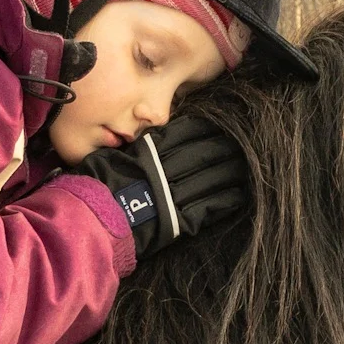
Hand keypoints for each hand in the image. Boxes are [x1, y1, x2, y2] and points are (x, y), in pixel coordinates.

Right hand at [78, 116, 249, 257]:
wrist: (92, 221)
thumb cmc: (94, 188)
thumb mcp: (110, 157)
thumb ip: (134, 148)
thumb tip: (147, 138)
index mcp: (150, 151)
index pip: (186, 132)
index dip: (207, 127)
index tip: (223, 122)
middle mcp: (167, 169)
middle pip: (205, 152)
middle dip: (227, 146)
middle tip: (248, 139)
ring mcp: (175, 194)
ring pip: (211, 177)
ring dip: (233, 171)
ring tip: (250, 164)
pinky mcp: (180, 220)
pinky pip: (209, 206)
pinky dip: (226, 198)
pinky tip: (241, 192)